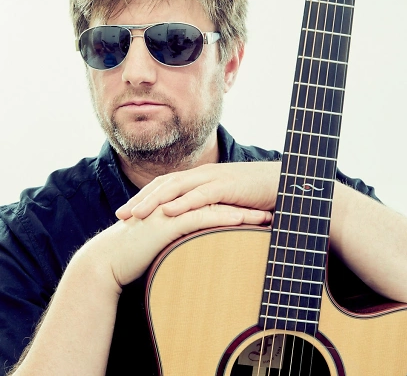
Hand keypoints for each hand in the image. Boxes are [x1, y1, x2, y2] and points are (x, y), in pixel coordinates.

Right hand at [90, 202, 271, 288]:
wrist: (107, 260)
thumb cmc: (132, 255)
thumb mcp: (161, 244)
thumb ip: (178, 240)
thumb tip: (195, 249)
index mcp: (176, 207)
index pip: (213, 202)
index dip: (238, 205)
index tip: (261, 212)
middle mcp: (175, 203)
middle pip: (218, 199)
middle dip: (246, 204)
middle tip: (272, 208)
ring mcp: (171, 210)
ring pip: (213, 206)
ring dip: (242, 211)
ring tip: (266, 217)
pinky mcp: (167, 222)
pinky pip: (199, 217)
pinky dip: (221, 218)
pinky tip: (240, 221)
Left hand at [115, 161, 281, 220]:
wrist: (287, 184)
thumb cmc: (259, 197)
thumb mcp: (228, 206)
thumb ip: (209, 213)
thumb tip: (193, 231)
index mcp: (201, 179)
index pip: (165, 186)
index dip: (144, 198)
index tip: (125, 214)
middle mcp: (203, 175)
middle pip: (164, 184)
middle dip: (140, 199)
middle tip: (120, 216)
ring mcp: (215, 178)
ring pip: (178, 187)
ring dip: (155, 201)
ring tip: (137, 215)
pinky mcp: (229, 186)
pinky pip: (202, 194)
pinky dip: (184, 203)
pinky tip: (170, 213)